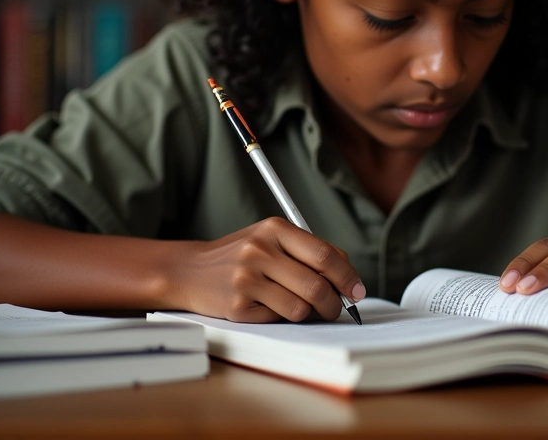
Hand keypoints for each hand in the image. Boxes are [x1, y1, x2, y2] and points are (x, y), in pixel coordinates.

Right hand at [170, 217, 365, 322]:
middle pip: (317, 285)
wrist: (190, 270)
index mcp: (275, 228)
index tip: (357, 289)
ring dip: (308, 313)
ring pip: (300, 307)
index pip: (324, 254)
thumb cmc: (240, 255)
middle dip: (334, 303)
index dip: (347, 275)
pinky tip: (267, 305)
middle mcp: (260, 250)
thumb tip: (347, 276)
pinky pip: (278, 319)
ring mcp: (247, 278)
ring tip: (298, 305)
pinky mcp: (237, 306)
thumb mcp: (271, 239)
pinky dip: (281, 317)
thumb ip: (307, 251)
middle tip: (338, 309)